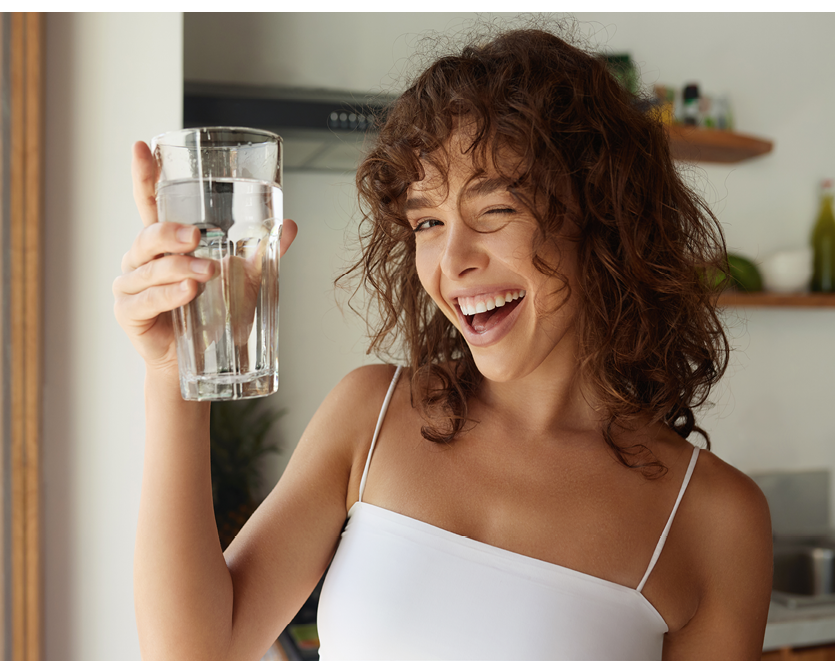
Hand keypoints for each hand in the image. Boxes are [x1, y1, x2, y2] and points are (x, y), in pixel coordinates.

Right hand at [112, 141, 297, 374]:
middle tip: (195, 237)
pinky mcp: (129, 312)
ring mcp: (131, 284)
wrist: (196, 361)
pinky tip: (187, 292)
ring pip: (149, 268)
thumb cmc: (212, 314)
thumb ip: (262, 253)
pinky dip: (168, 295)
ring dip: (178, 268)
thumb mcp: (242, 279)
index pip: (150, 201)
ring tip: (205, 274)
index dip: (145, 175)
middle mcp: (141, 258)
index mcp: (164, 242)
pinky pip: (146, 300)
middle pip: (149, 235)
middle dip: (171, 233)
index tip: (142, 147)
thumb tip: (289, 226)